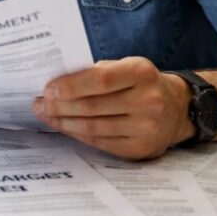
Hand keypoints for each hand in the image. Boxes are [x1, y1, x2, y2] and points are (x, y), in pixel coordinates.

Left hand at [32, 57, 194, 159]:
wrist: (178, 108)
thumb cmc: (141, 83)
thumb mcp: (127, 66)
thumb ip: (97, 71)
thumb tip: (57, 83)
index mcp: (141, 72)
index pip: (100, 79)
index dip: (70, 86)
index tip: (47, 89)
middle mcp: (148, 101)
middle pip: (92, 106)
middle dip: (59, 106)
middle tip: (38, 104)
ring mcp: (146, 128)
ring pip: (93, 127)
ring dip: (63, 122)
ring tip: (45, 115)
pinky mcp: (140, 149)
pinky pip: (100, 142)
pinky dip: (77, 134)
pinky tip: (64, 127)